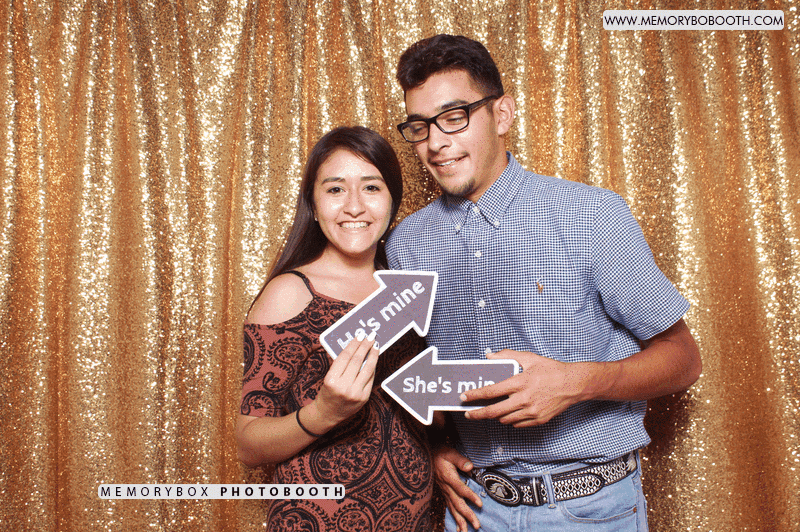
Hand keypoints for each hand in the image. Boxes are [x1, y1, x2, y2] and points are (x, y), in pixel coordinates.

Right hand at [309, 332, 379, 429]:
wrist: (328, 414)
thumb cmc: (327, 392)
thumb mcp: (329, 377)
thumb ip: (340, 365)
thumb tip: (355, 346)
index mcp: (332, 380)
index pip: (345, 357)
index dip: (353, 344)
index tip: (359, 335)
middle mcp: (344, 387)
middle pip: (357, 361)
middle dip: (365, 346)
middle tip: (370, 336)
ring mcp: (355, 393)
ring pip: (367, 369)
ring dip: (373, 355)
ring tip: (375, 345)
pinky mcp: (364, 398)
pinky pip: (370, 379)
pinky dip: (373, 368)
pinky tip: (374, 360)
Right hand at [433, 445, 481, 531]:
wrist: (428, 455)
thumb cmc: (440, 453)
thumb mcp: (450, 453)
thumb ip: (460, 460)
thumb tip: (470, 466)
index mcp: (448, 477)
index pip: (461, 489)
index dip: (470, 496)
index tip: (480, 504)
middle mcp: (446, 488)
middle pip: (457, 503)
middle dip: (467, 515)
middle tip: (476, 525)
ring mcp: (444, 492)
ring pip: (453, 509)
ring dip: (460, 521)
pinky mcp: (444, 494)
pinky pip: (449, 508)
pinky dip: (454, 519)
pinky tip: (459, 528)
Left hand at [462, 350, 596, 427]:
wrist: (573, 385)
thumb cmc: (551, 370)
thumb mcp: (529, 358)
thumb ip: (508, 356)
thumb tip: (490, 356)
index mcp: (520, 382)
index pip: (491, 391)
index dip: (475, 395)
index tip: (464, 397)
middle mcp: (524, 399)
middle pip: (494, 412)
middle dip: (478, 413)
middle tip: (469, 413)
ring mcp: (532, 412)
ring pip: (505, 419)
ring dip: (496, 416)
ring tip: (492, 409)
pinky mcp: (538, 421)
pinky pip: (517, 424)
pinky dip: (510, 419)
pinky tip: (510, 412)